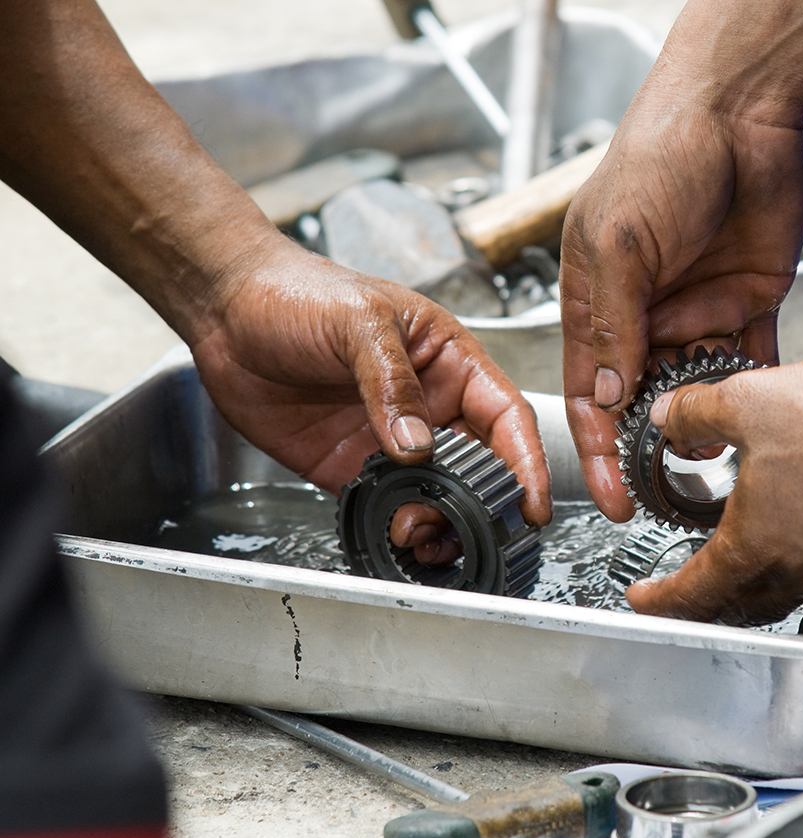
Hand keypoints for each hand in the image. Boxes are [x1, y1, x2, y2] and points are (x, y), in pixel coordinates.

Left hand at [188, 241, 551, 546]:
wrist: (227, 309)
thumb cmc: (300, 293)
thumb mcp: (360, 322)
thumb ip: (391, 383)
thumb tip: (418, 444)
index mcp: (451, 362)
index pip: (507, 417)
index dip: (527, 461)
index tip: (531, 502)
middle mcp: (430, 405)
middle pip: (480, 466)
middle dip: (483, 505)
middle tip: (471, 530)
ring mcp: (392, 440)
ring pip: (437, 494)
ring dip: (440, 522)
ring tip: (422, 536)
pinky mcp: (352, 466)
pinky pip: (387, 505)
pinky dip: (396, 526)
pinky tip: (393, 534)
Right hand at [559, 0, 802, 520]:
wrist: (742, 111)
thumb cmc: (662, 154)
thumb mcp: (621, 242)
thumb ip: (614, 323)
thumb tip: (610, 396)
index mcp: (598, 298)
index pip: (592, 390)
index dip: (598, 447)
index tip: (611, 496)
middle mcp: (645, 310)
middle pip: (644, 398)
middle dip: (653, 446)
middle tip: (669, 488)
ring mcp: (698, 307)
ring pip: (697, 385)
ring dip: (706, 420)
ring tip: (717, 454)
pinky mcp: (748, 300)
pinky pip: (751, 359)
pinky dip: (754, 388)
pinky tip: (759, 416)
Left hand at [625, 332, 802, 624]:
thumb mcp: (749, 401)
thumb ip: (698, 414)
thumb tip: (669, 417)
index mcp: (756, 544)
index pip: (694, 591)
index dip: (661, 598)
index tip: (644, 600)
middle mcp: (801, 568)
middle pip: (742, 606)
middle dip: (708, 603)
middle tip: (690, 591)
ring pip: (791, 592)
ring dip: (760, 586)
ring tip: (747, 563)